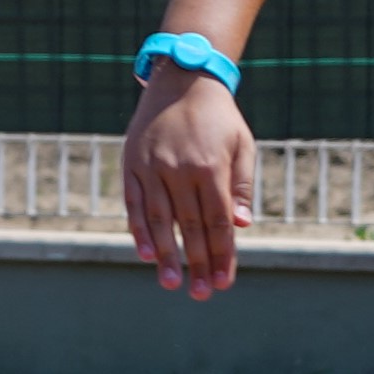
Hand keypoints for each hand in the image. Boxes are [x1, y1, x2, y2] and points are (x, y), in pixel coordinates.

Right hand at [121, 67, 258, 296]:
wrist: (182, 79)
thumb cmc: (219, 117)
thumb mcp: (241, 144)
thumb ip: (240, 185)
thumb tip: (241, 225)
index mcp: (210, 166)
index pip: (217, 221)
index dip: (221, 254)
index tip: (223, 282)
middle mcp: (179, 169)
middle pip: (190, 226)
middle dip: (197, 263)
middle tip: (200, 294)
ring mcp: (152, 167)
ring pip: (159, 220)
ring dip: (166, 254)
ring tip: (172, 283)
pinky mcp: (132, 164)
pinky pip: (134, 203)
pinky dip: (139, 230)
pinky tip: (146, 253)